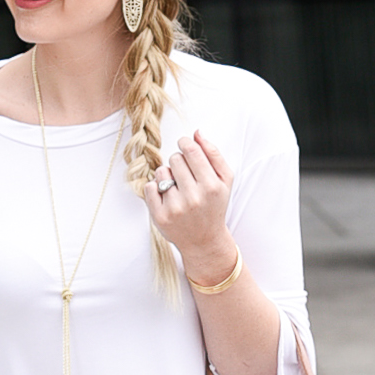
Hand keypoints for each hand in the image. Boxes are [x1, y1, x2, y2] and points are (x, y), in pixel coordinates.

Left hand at [143, 131, 237, 287]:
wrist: (204, 241)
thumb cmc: (214, 206)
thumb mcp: (224, 180)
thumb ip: (213, 154)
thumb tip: (196, 133)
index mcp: (211, 186)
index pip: (191, 150)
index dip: (185, 143)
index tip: (184, 145)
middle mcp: (193, 198)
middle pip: (175, 159)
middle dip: (178, 162)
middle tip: (184, 174)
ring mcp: (175, 208)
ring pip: (161, 172)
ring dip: (167, 175)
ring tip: (176, 187)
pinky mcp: (160, 217)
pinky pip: (150, 187)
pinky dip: (155, 188)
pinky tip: (166, 196)